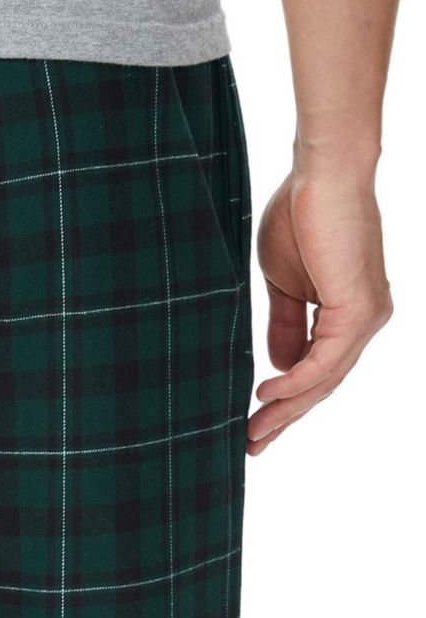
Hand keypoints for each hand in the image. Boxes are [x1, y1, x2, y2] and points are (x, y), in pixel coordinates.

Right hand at [249, 165, 391, 452]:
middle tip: (252, 445)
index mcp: (350, 314)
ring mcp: (366, 317)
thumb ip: (285, 326)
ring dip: (286, 409)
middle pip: (323, 385)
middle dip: (285, 418)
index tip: (255, 425)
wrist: (322, 172)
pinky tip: (266, 394)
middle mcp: (366, 320)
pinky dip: (294, 381)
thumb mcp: (285, 284)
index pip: (320, 371)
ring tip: (253, 431)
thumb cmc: (302, 213)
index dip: (287, 402)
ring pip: (323, 380)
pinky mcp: (357, 309)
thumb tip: (277, 367)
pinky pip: (324, 361)